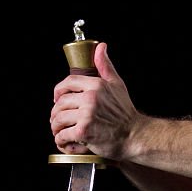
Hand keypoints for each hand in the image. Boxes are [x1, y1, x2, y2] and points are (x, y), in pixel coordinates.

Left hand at [50, 42, 139, 158]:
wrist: (136, 136)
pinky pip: (63, 135)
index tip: (57, 99)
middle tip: (58, 120)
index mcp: (96, 85)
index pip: (68, 83)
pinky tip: (65, 142)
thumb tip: (100, 47)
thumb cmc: (126, 114)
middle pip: (60, 103)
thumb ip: (105, 66)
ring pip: (59, 119)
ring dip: (55, 127)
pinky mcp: (84, 132)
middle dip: (56, 113)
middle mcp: (90, 98)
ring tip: (59, 132)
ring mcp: (86, 115)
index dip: (58, 91)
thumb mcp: (117, 85)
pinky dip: (61, 141)